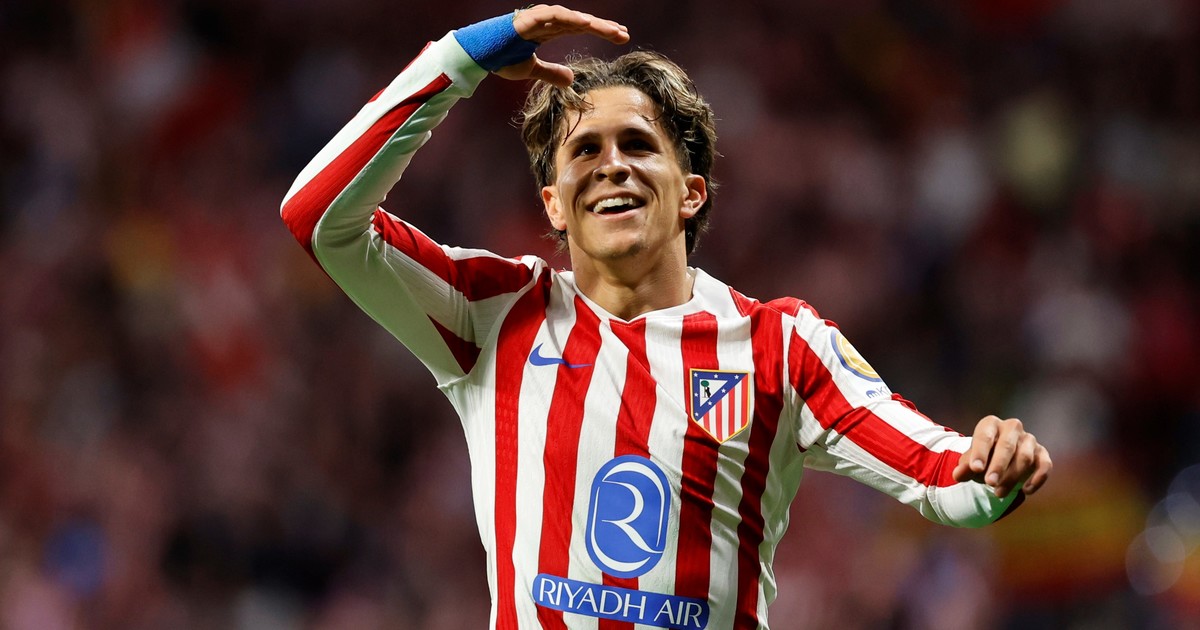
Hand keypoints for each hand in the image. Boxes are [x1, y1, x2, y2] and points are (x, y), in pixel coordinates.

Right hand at [494, 5, 629, 86]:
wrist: (478, 55)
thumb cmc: (501, 58)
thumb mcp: (531, 70)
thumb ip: (551, 74)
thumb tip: (571, 80)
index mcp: (549, 30)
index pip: (581, 28)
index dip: (601, 32)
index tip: (621, 38)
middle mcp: (546, 21)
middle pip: (581, 21)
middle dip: (604, 28)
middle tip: (625, 35)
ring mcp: (538, 18)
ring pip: (571, 17)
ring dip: (592, 23)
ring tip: (612, 31)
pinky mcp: (528, 19)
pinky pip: (553, 16)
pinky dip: (570, 18)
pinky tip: (586, 23)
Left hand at [952, 415, 1051, 497]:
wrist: (1001, 460)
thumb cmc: (983, 458)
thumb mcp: (971, 463)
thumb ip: (965, 468)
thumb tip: (957, 475)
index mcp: (991, 424)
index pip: (985, 436)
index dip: (980, 452)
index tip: (975, 469)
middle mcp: (1012, 428)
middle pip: (1007, 445)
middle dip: (998, 465)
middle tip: (990, 483)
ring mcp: (1029, 440)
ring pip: (1025, 457)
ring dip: (1013, 477)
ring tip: (998, 494)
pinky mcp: (1042, 453)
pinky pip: (1045, 465)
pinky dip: (1037, 478)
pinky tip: (1026, 491)